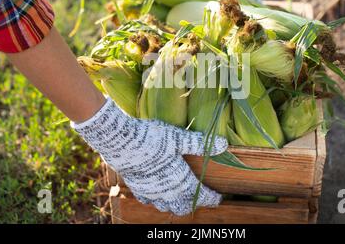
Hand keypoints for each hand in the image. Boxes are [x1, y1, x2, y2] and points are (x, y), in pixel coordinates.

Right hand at [72, 98, 227, 215]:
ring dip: (175, 204)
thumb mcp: (178, 138)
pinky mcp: (136, 187)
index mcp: (180, 181)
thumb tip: (223, 144)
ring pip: (165, 206)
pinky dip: (156, 199)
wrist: (120, 141)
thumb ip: (199, 143)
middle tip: (201, 197)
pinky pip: (149, 200)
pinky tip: (157, 192)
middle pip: (183, 206)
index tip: (219, 198)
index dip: (211, 198)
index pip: (201, 196)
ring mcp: (150, 192)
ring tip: (180, 197)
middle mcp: (166, 191)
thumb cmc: (152, 138)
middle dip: (194, 203)